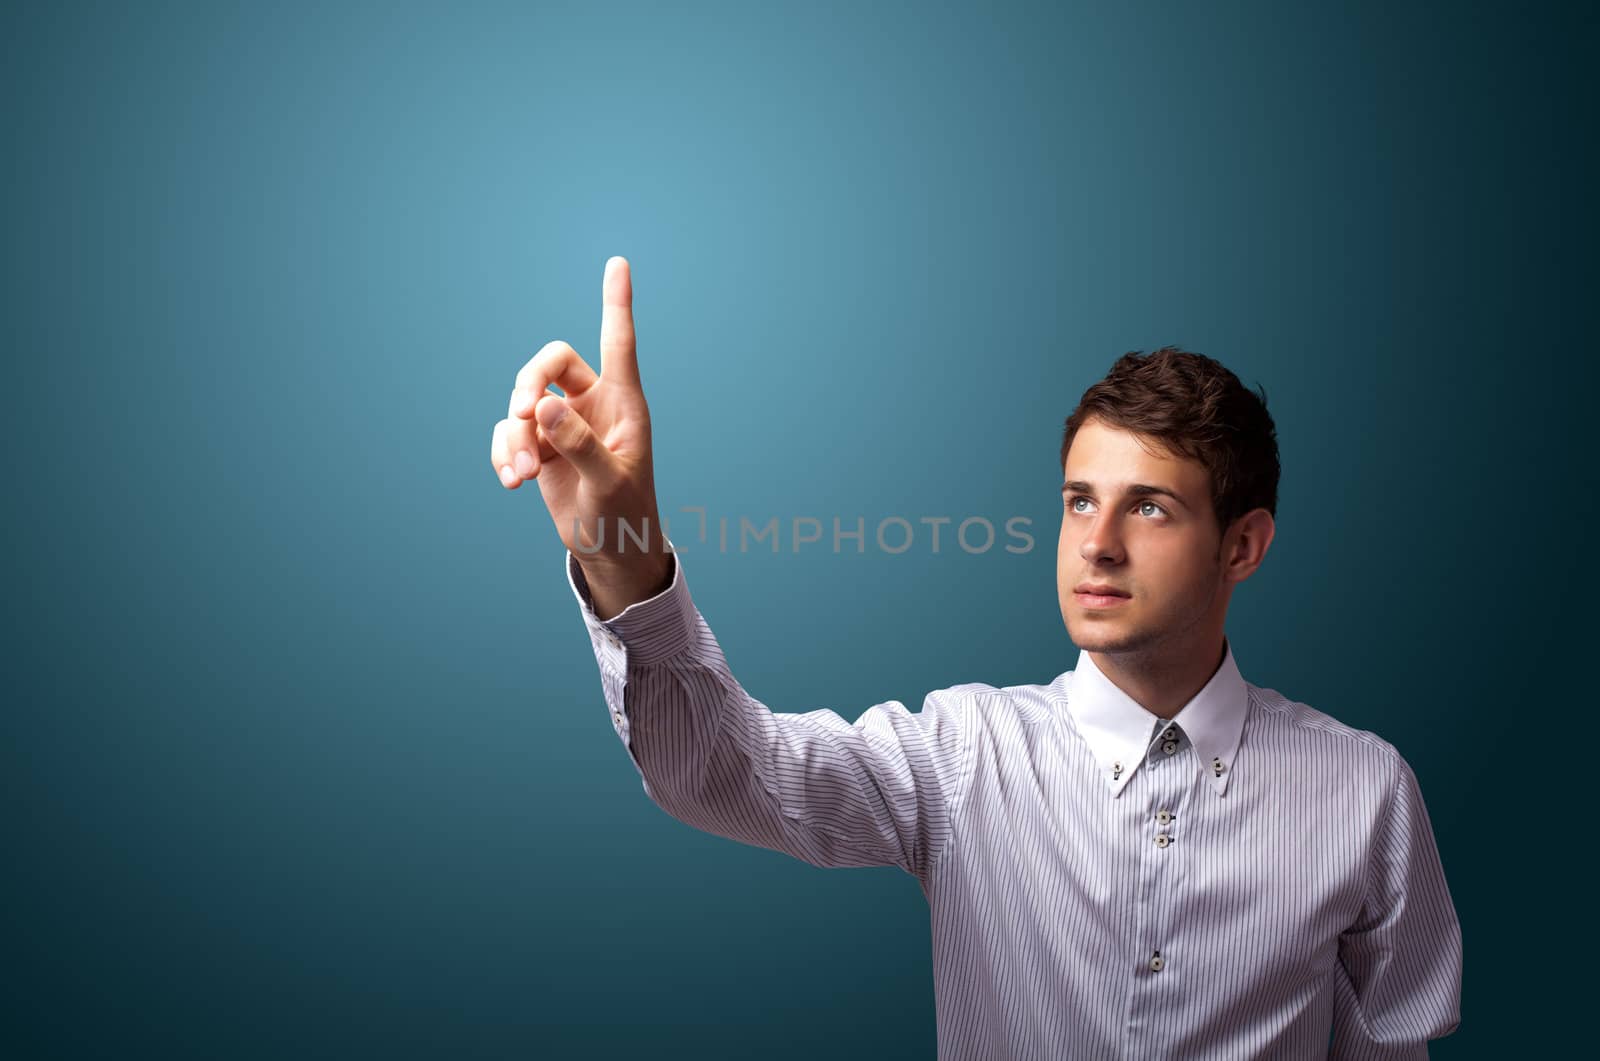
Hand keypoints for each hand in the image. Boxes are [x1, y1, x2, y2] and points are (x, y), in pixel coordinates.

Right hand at [490, 257, 667, 578]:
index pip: (618, 342)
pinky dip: (505, 454)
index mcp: (624, 403)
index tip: (618, 262)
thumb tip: (541, 407)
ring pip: (523, 402)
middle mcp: (592, 405)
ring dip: (514, 437)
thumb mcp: (607, 482)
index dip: (616, 302)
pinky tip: (512, 482)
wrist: (610, 550)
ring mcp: (563, 424)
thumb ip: (579, 445)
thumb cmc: (624, 514)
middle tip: (521, 415)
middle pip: (550, 363)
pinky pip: (510, 433)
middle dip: (527, 384)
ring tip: (522, 476)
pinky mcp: (541, 446)